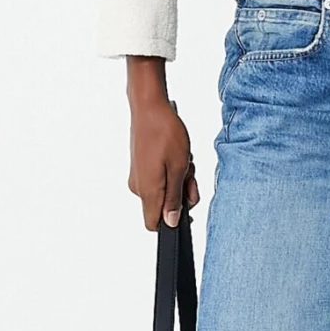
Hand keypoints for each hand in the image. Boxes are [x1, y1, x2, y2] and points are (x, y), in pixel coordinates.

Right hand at [125, 57, 199, 229]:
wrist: (149, 106)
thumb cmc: (164, 132)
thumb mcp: (179, 168)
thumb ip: (174, 198)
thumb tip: (170, 221)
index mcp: (147, 190)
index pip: (153, 224)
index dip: (172, 222)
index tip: (186, 209)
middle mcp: (138, 186)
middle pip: (162, 206)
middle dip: (181, 194)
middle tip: (191, 176)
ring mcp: (138, 175)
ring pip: (163, 190)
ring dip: (178, 180)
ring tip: (185, 161)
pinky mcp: (140, 166)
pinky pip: (158, 177)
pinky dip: (171, 170)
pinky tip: (178, 156)